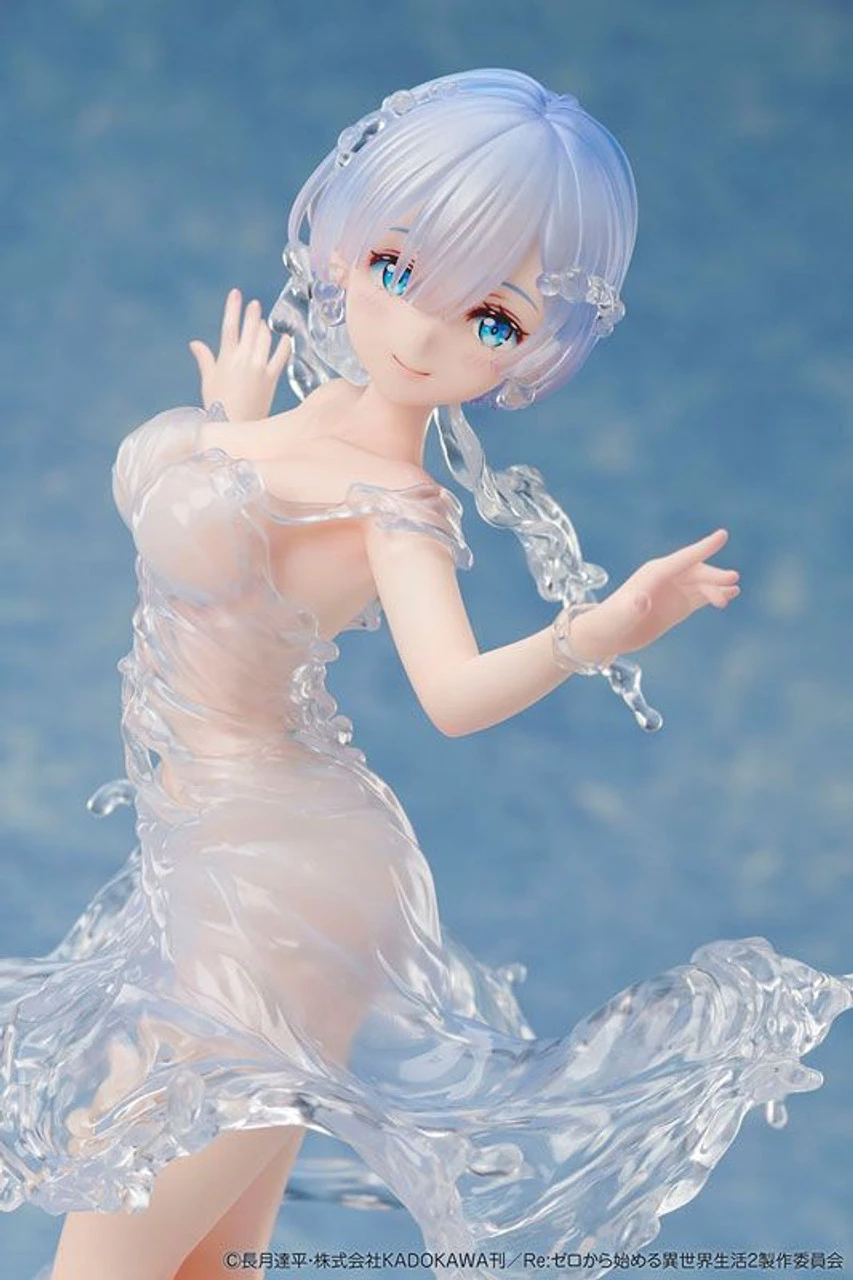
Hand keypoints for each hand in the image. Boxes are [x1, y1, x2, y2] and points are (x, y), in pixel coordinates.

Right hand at [189, 288, 290, 420]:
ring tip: (263, 322)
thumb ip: (204, 359)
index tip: (236, 293)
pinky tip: (285, 338)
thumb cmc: (218, 405)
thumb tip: (195, 343)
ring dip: (263, 328)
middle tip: (254, 304)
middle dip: (251, 314)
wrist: (235, 425)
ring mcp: (259, 368)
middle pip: (249, 328)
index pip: (229, 326)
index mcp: (225, 358)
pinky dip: (283, 346)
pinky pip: (280, 357)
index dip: (233, 308)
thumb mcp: (208, 380)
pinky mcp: (271, 378)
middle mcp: (243, 359)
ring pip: (264, 339)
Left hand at [567, 529, 739, 664]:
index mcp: (653, 573)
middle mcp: (666, 577)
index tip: (723, 535)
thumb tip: (642, 601)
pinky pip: (701, 595)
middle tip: (732, 580)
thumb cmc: (610, 622)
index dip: (703, 547)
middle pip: (696, 571)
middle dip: (714, 575)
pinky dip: (715, 594)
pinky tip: (729, 595)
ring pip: (701, 583)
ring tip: (731, 594)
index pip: (683, 558)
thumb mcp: (620, 616)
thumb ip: (632, 607)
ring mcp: (673, 590)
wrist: (606, 635)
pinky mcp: (678, 605)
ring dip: (717, 587)